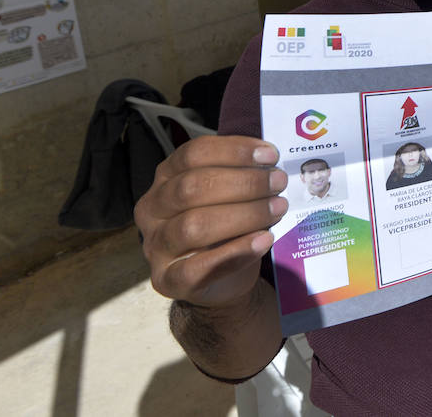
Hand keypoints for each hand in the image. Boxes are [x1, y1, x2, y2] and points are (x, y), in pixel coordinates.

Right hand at [135, 136, 287, 308]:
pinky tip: (263, 240)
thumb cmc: (227, 227)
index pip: (193, 154)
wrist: (222, 280)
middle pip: (192, 187)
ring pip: (193, 226)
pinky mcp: (167, 280)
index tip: (270, 155)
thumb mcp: (229, 194)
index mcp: (165, 178)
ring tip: (277, 209)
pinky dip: (235, 253)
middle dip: (243, 182)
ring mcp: (155, 247)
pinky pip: (198, 268)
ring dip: (244, 214)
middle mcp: (153, 209)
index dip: (233, 151)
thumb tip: (271, 166)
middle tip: (278, 183)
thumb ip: (242, 176)